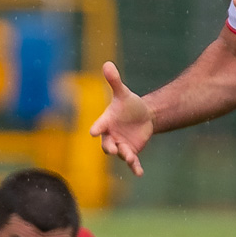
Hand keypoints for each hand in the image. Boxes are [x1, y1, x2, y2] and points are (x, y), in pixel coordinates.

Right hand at [88, 61, 154, 176]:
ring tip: (131, 157)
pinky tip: (140, 173)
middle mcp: (111, 136)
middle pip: (107, 144)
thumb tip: (107, 63)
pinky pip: (132, 161)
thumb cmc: (128, 104)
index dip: (96, 128)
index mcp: (106, 122)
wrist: (142, 116)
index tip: (93, 131)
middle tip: (113, 149)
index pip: (99, 125)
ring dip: (125, 155)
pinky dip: (135, 167)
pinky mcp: (131, 152)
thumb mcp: (123, 93)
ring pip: (120, 153)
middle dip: (110, 147)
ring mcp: (121, 145)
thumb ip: (114, 81)